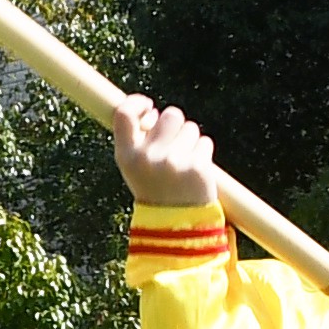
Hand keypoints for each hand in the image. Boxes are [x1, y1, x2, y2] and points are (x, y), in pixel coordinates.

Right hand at [113, 97, 217, 211]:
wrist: (175, 226)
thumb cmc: (155, 191)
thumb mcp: (135, 168)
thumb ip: (139, 140)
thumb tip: (154, 112)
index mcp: (127, 156)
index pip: (124, 114)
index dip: (136, 102)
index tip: (148, 105)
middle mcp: (148, 156)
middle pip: (170, 114)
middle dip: (175, 125)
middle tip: (174, 145)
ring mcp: (173, 160)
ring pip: (190, 128)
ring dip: (190, 140)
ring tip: (183, 164)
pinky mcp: (197, 166)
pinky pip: (205, 142)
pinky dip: (203, 153)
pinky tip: (195, 172)